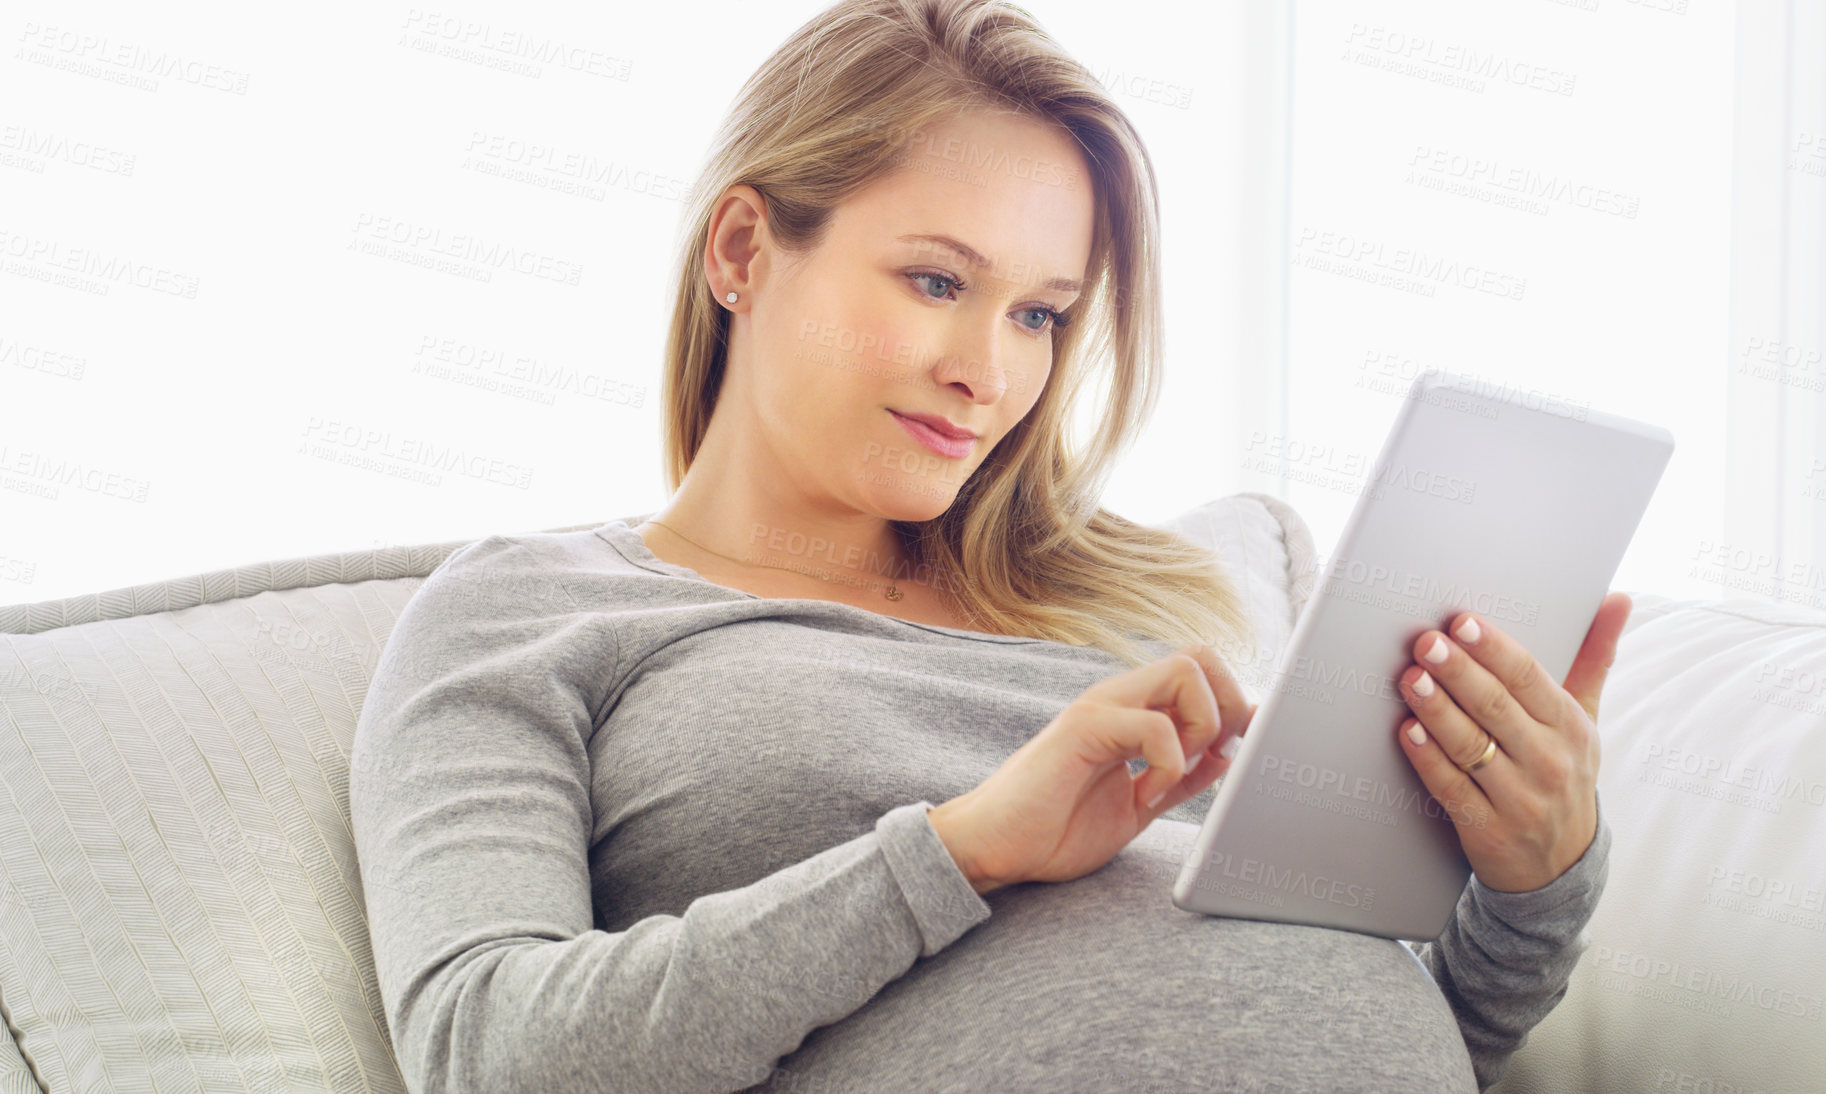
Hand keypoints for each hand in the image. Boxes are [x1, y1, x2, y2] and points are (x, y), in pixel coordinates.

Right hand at [932, 644, 1258, 891]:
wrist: (996, 848)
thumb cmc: (1055, 828)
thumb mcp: (1141, 805)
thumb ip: (1182, 776)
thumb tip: (1231, 751)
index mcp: (1133, 711)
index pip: (1202, 670)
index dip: (1230, 706)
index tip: (1224, 756)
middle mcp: (1119, 698)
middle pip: (1202, 655)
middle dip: (1228, 705)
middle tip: (1212, 756)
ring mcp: (1100, 708)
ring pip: (1187, 671)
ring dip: (1201, 726)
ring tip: (1174, 774)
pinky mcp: (1084, 728)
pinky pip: (1154, 725)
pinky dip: (1169, 762)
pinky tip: (1146, 792)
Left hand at [1394, 592, 1631, 891]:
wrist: (1561, 865)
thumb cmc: (1563, 772)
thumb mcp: (1585, 719)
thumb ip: (1594, 657)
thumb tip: (1618, 598)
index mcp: (1570, 726)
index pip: (1530, 679)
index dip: (1495, 649)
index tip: (1463, 622)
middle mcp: (1549, 761)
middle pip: (1497, 708)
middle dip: (1460, 673)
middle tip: (1427, 643)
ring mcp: (1520, 798)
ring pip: (1472, 746)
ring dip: (1439, 711)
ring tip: (1411, 679)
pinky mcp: (1488, 828)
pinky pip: (1453, 788)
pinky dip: (1429, 759)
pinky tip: (1409, 732)